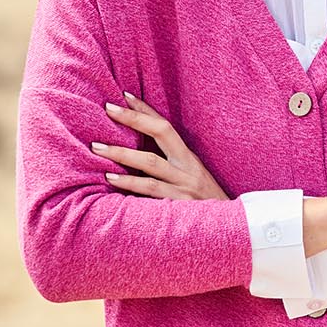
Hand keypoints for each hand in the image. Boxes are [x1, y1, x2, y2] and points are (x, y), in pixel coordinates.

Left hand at [91, 91, 228, 200]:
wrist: (228, 230)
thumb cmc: (203, 205)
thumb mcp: (191, 180)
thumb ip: (169, 167)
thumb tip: (134, 156)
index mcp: (189, 158)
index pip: (165, 126)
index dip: (146, 109)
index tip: (124, 96)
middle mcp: (188, 167)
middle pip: (161, 133)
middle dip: (133, 119)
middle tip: (108, 109)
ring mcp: (184, 185)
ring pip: (151, 163)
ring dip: (122, 153)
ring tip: (98, 147)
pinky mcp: (179, 204)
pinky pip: (151, 191)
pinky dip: (129, 184)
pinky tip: (111, 179)